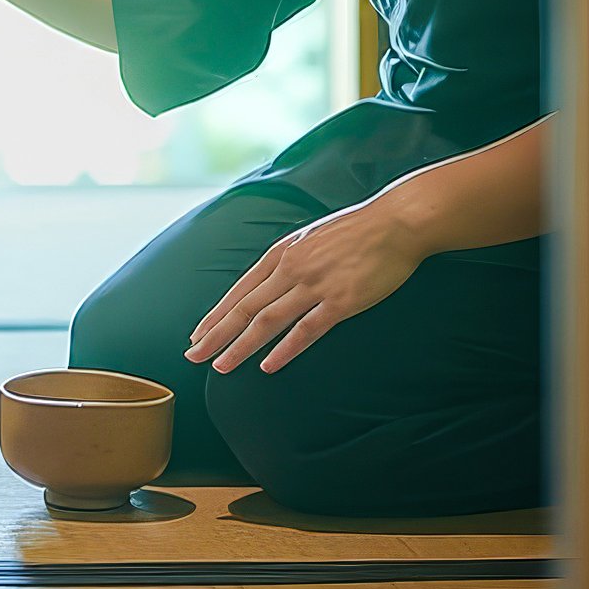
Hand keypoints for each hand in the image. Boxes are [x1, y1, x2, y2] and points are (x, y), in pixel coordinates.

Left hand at [184, 198, 424, 374]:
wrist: (395, 223)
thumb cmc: (356, 230)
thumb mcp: (311, 237)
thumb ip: (290, 260)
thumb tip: (272, 281)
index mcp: (282, 252)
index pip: (239, 290)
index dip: (216, 315)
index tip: (197, 335)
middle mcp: (291, 268)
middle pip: (244, 308)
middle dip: (215, 334)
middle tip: (193, 356)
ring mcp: (314, 285)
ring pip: (267, 321)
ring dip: (240, 346)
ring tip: (221, 366)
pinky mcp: (340, 301)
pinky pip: (306, 330)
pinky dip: (284, 350)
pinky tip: (268, 366)